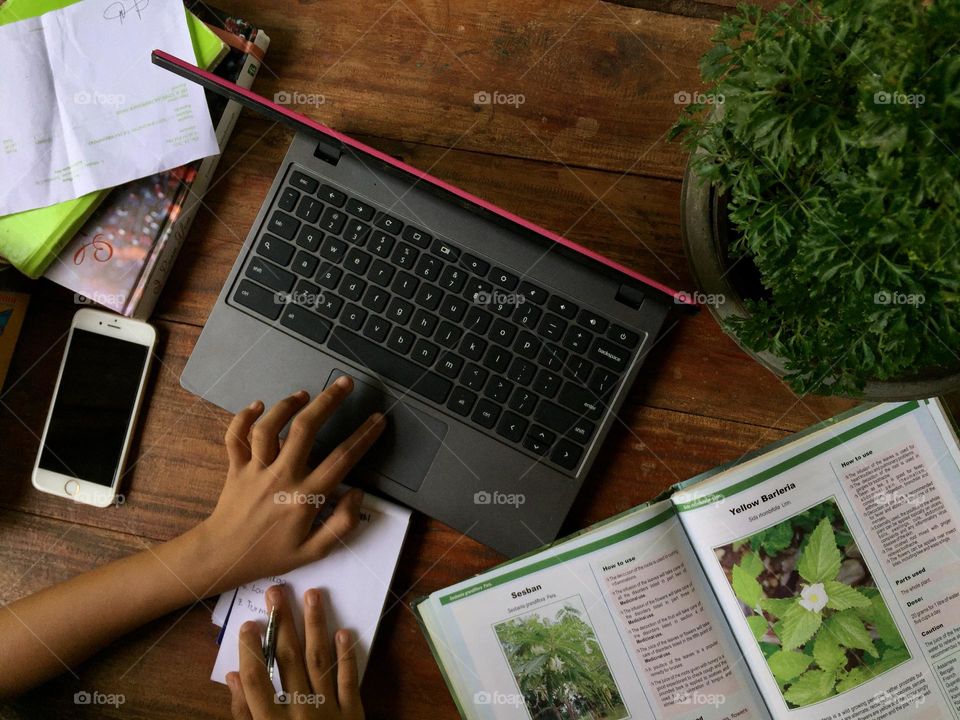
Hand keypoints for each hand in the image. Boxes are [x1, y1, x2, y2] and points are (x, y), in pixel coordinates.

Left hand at [193, 376, 384, 592]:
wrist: (224, 558)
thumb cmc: (272, 555)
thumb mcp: (315, 552)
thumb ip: (342, 523)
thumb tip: (357, 493)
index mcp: (305, 497)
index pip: (342, 459)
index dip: (363, 436)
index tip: (377, 419)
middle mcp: (281, 477)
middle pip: (306, 429)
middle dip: (329, 401)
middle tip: (344, 383)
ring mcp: (256, 471)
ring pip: (269, 427)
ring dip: (287, 405)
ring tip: (304, 395)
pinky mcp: (235, 468)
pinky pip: (236, 437)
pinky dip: (243, 418)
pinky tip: (257, 405)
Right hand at [227, 586, 363, 719]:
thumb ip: (244, 713)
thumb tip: (234, 676)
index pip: (256, 678)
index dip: (249, 650)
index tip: (249, 623)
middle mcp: (299, 712)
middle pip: (289, 659)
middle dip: (282, 622)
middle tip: (276, 592)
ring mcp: (328, 711)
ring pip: (319, 661)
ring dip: (315, 625)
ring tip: (313, 595)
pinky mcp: (352, 715)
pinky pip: (348, 682)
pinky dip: (346, 657)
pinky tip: (343, 632)